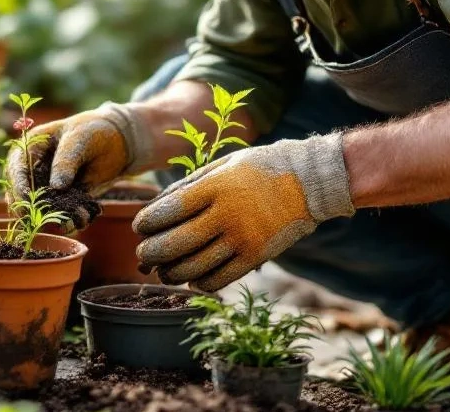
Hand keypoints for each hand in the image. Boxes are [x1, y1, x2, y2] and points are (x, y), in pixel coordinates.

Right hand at [6, 102, 150, 214]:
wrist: (118, 140)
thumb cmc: (94, 130)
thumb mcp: (79, 139)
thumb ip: (66, 161)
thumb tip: (56, 187)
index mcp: (32, 147)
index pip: (17, 167)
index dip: (18, 184)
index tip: (26, 199)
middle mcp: (35, 169)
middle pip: (23, 192)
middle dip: (33, 208)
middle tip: (41, 221)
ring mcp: (49, 186)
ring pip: (43, 207)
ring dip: (55, 217)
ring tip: (72, 221)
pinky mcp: (65, 199)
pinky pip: (63, 213)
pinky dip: (71, 220)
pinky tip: (83, 220)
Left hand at [132, 133, 353, 291]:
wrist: (309, 181)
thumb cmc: (260, 168)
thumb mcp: (223, 165)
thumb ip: (189, 185)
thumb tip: (155, 208)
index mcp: (215, 187)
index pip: (168, 211)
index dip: (146, 223)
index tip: (140, 227)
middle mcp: (226, 215)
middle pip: (175, 244)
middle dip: (150, 253)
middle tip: (143, 254)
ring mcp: (242, 239)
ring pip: (193, 267)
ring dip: (170, 273)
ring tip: (164, 269)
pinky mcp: (256, 257)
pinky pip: (218, 279)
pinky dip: (198, 283)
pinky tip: (192, 276)